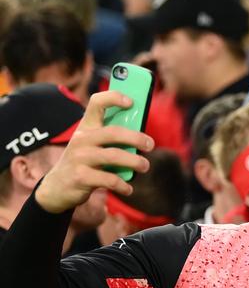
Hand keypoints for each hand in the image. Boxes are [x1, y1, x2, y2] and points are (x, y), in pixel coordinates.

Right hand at [35, 91, 153, 212]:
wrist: (57, 188)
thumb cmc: (84, 163)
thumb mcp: (92, 146)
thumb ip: (111, 139)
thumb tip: (142, 138)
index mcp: (86, 127)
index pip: (97, 103)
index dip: (114, 98)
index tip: (131, 102)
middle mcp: (82, 139)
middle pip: (113, 132)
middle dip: (136, 137)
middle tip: (150, 145)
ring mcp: (80, 158)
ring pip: (114, 156)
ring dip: (134, 161)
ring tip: (145, 166)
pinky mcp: (81, 177)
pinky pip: (109, 179)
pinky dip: (123, 185)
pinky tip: (129, 189)